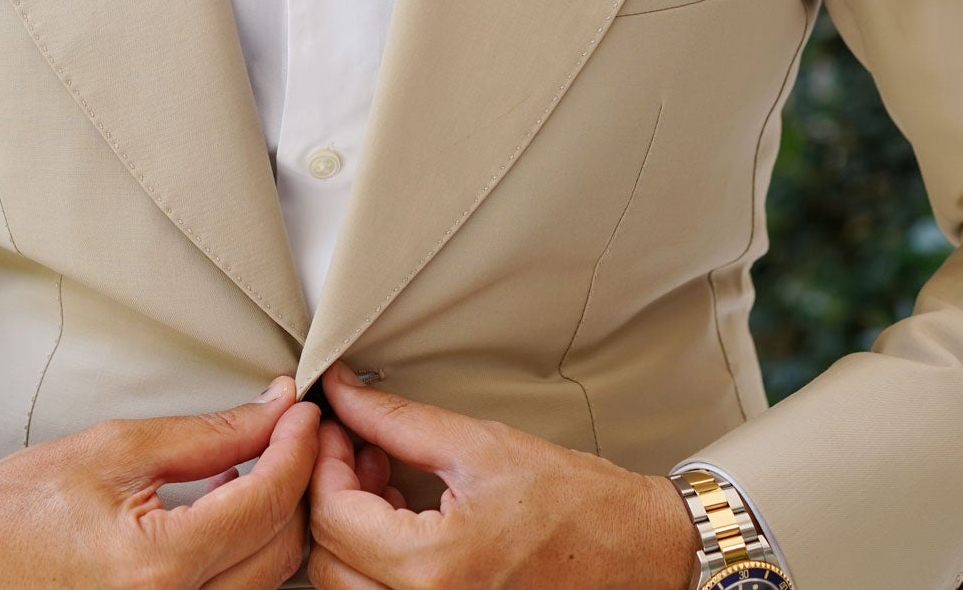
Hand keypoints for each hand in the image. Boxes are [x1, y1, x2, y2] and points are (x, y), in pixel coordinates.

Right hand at [0, 375, 319, 589]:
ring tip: (255, 466)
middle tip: (290, 430)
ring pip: (268, 578)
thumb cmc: (17, 508)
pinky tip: (225, 510)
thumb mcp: (116, 449)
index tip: (302, 410)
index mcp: (156, 568)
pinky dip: (245, 552)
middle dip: (296, 482)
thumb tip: (275, 410)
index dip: (297, 446)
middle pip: (282, 548)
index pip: (266, 501)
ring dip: (273, 519)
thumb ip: (209, 435)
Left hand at [305, 362, 696, 588]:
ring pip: (346, 585)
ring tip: (385, 478)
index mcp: (433, 567)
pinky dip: (374, 558)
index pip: (332, 515)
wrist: (639, 550)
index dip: (323, 461)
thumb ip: (395, 420)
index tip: (335, 426)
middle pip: (327, 557)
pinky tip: (403, 515)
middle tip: (358, 446)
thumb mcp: (479, 445)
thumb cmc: (578, 503)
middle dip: (332, 493)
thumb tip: (341, 392)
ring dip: (350, 528)